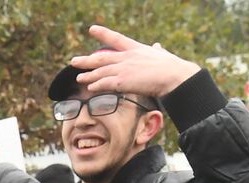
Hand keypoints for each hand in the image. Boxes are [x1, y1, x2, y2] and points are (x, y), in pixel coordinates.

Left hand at [69, 24, 199, 97]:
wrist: (174, 76)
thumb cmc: (172, 67)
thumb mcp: (163, 55)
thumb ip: (157, 50)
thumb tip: (158, 46)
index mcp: (136, 48)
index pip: (116, 39)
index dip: (103, 33)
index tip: (92, 29)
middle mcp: (127, 57)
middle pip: (101, 58)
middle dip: (86, 60)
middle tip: (73, 61)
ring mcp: (124, 68)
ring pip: (101, 72)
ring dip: (89, 75)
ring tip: (79, 77)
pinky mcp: (123, 81)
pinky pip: (105, 83)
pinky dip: (96, 85)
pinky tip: (90, 87)